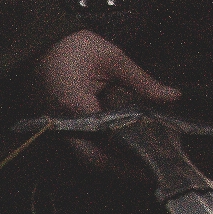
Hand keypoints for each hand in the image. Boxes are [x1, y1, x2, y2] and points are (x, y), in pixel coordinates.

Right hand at [28, 29, 178, 177]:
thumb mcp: (113, 58)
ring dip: (113, 163)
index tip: (153, 163)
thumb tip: (172, 97)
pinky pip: (81, 148)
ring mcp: (56, 129)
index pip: (106, 142)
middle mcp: (62, 125)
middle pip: (93, 161)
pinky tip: (123, 147)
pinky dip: (102, 151)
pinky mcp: (57, 128)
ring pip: (86, 159)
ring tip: (142, 159)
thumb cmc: (74, 47)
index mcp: (75, 105)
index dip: (129, 159)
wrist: (39, 43)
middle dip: (123, 170)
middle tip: (150, 169)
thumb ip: (142, 82)